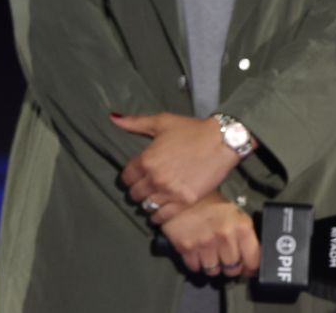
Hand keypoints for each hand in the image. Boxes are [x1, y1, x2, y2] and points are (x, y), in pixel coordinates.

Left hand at [114, 112, 243, 223]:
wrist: (222, 141)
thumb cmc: (191, 130)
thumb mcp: (161, 122)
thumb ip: (135, 122)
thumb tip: (113, 118)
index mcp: (146, 160)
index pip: (126, 177)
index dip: (128, 178)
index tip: (133, 178)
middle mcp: (155, 178)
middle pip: (135, 194)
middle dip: (136, 191)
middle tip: (142, 189)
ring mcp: (170, 192)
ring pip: (147, 206)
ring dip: (146, 204)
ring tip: (150, 200)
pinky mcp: (185, 201)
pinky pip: (164, 216)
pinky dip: (158, 217)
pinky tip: (158, 214)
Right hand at [162, 192, 259, 278]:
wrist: (178, 193)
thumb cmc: (209, 202)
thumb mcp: (234, 213)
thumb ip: (244, 235)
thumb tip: (248, 259)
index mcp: (241, 227)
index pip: (253, 261)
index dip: (249, 267)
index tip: (245, 267)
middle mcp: (225, 236)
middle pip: (232, 269)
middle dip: (228, 265)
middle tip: (223, 256)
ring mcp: (205, 243)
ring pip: (214, 271)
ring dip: (211, 265)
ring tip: (207, 253)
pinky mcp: (187, 247)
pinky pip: (195, 267)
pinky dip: (195, 263)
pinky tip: (195, 251)